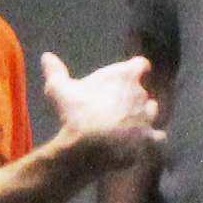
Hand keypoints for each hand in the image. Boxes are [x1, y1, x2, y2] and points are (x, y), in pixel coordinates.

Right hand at [38, 50, 166, 178]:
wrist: (90, 146)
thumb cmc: (76, 112)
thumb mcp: (59, 89)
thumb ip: (55, 72)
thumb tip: (46, 56)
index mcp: (125, 76)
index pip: (140, 64)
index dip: (134, 69)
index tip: (125, 75)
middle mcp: (142, 93)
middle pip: (143, 90)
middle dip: (133, 96)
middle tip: (116, 104)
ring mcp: (147, 117)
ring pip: (151, 111)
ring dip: (143, 115)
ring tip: (129, 123)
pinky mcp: (149, 139)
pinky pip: (156, 137)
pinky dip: (151, 139)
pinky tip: (141, 142)